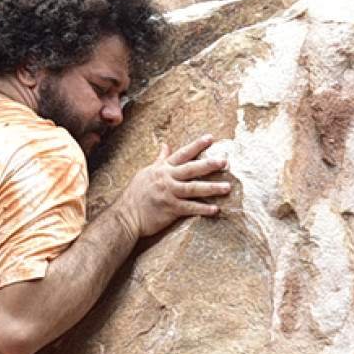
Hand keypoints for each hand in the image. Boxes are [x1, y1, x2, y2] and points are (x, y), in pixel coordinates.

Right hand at [117, 135, 233, 241]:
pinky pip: (190, 208)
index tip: (211, 138)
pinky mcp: (170, 209)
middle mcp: (167, 179)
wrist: (126, 215)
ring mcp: (169, 194)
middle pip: (191, 169)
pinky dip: (203, 209)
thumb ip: (160, 160)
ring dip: (212, 188)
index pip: (182, 154)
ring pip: (193, 188)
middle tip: (224, 161)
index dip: (197, 145)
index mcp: (162, 169)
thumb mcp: (147, 172)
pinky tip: (215, 209)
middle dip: (209, 164)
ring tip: (227, 187)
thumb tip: (166, 145)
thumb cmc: (137, 194)